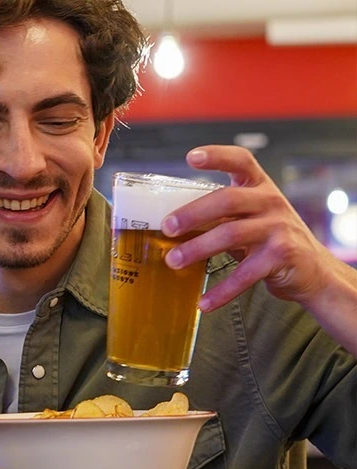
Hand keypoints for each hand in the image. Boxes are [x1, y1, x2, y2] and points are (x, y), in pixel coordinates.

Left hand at [161, 146, 336, 310]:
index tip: (191, 157)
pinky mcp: (282, 256)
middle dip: (192, 213)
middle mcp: (270, 202)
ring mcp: (278, 228)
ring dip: (197, 249)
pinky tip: (204, 302)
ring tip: (173, 261)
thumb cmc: (270, 238)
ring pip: (231, 235)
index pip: (240, 161)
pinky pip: (245, 274)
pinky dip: (222, 290)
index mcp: (259, 187)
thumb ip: (219, 215)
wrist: (313, 270)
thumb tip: (171, 224)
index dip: (217, 156)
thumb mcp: (250, 217)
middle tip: (167, 227)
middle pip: (227, 200)